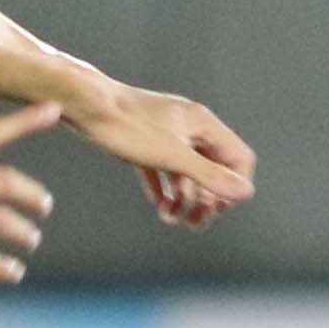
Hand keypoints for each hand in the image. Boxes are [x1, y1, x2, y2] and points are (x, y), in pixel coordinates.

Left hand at [75, 82, 254, 229]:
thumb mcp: (171, 156)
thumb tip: (245, 194)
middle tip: (196, 224)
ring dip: (184, 198)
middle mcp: (190, 126)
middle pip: (214, 167)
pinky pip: (163, 168)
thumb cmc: (127, 126)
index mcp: (204, 124)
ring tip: (172, 220)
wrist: (84, 103)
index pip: (238, 158)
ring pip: (187, 170)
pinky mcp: (144, 140)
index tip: (218, 210)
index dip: (234, 186)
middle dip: (207, 198)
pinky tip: (160, 207)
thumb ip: (208, 175)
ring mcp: (167, 132)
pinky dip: (164, 189)